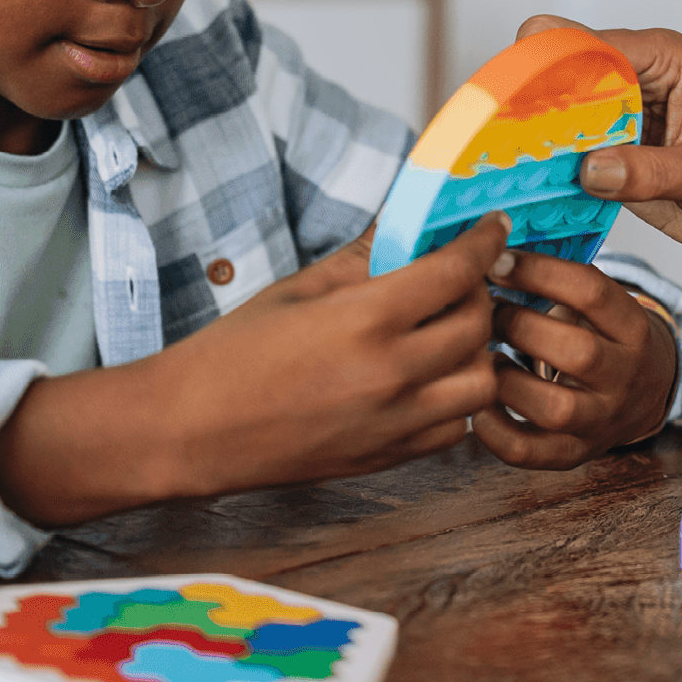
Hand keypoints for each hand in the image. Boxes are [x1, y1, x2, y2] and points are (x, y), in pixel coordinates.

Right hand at [0, 213, 509, 526]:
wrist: (188, 431)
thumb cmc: (233, 354)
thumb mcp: (299, 288)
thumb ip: (365, 257)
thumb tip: (409, 224)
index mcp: (366, 320)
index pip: (456, 270)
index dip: (484, 241)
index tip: (493, 227)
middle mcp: (392, 373)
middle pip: (479, 324)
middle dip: (481, 292)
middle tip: (462, 278)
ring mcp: (394, 422)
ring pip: (481, 381)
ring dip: (477, 350)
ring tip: (449, 330)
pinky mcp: (387, 457)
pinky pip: (454, 427)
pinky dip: (457, 399)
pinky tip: (432, 378)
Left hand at [470, 249, 679, 469]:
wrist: (645, 396)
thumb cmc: (606, 338)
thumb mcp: (604, 306)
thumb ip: (562, 282)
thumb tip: (491, 246)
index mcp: (634, 328)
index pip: (591, 291)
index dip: (539, 272)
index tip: (497, 260)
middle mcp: (625, 376)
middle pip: (575, 351)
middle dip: (519, 325)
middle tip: (486, 311)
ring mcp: (601, 420)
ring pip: (554, 407)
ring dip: (506, 379)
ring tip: (484, 358)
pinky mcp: (574, 453)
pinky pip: (530, 452)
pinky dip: (495, 431)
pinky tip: (478, 405)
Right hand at [515, 15, 681, 259]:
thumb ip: (649, 170)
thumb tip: (591, 168)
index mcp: (663, 59)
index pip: (591, 45)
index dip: (546, 63)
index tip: (508, 91)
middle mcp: (634, 76)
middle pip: (561, 72)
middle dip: (526, 99)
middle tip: (490, 133)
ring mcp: (617, 113)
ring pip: (555, 112)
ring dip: (527, 135)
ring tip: (492, 160)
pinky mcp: (608, 148)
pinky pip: (564, 149)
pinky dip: (542, 164)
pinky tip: (518, 182)